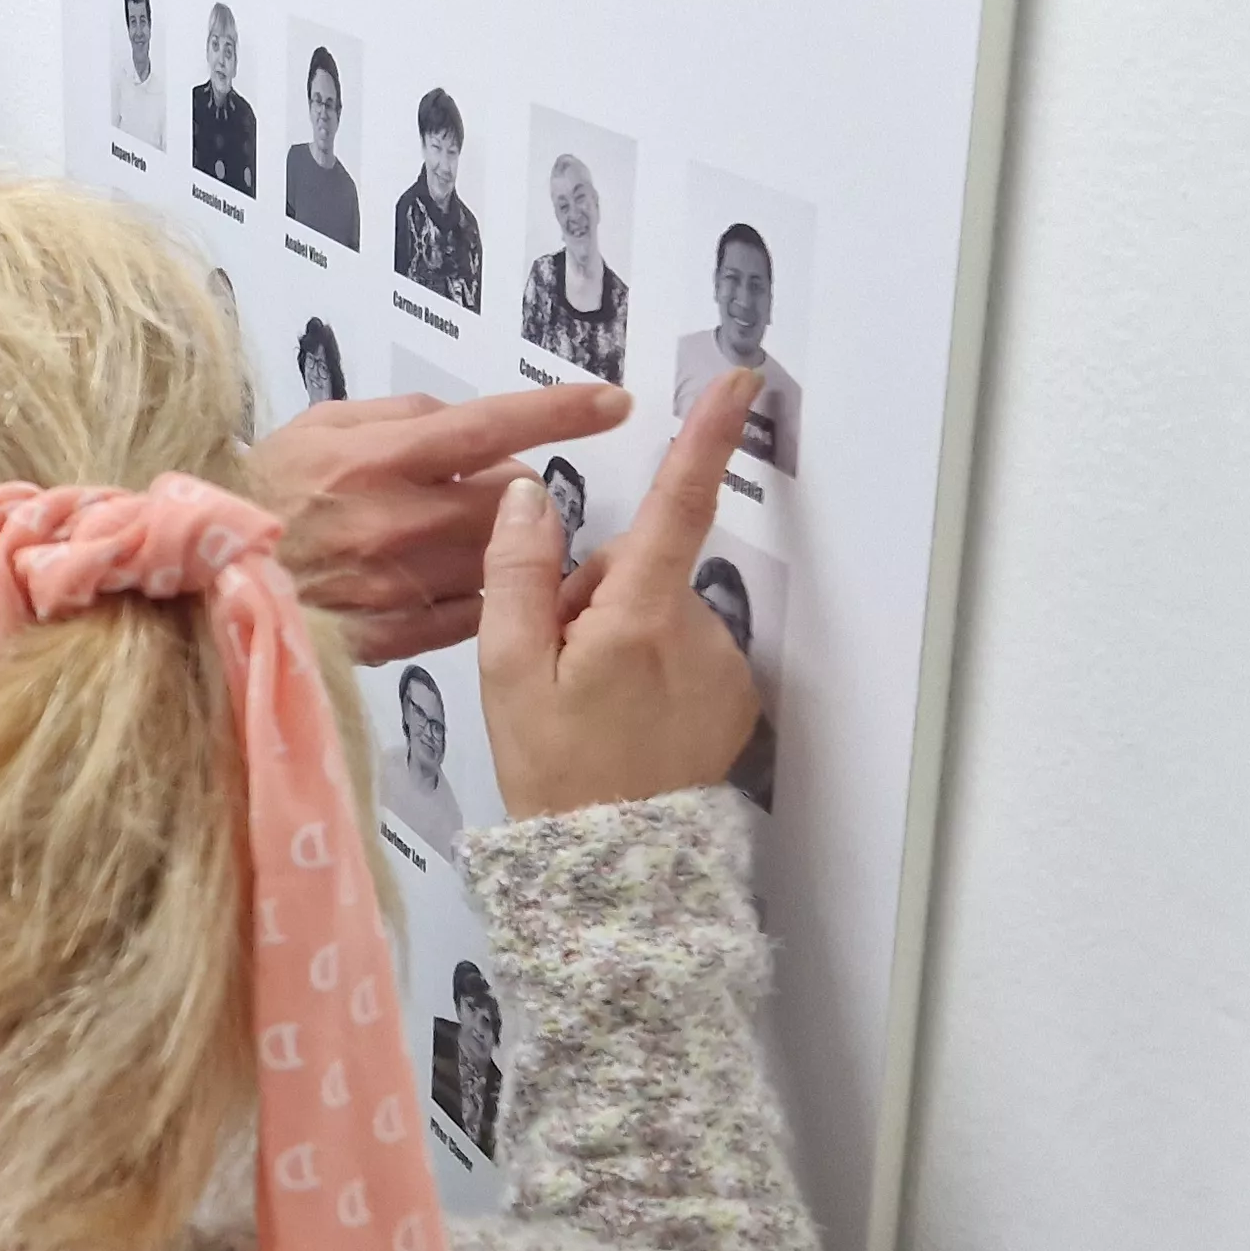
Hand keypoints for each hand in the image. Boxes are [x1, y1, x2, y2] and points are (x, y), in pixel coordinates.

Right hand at [250, 384, 630, 661]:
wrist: (200, 577)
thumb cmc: (264, 488)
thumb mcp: (321, 423)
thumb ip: (401, 415)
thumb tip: (472, 424)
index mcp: (380, 458)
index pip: (492, 427)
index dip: (561, 413)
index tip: (616, 403)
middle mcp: (397, 522)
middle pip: (508, 501)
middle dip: (514, 490)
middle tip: (483, 487)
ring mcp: (398, 586)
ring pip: (497, 561)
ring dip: (499, 546)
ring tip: (457, 536)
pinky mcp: (392, 637)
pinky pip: (470, 615)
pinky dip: (476, 595)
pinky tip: (446, 581)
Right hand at [478, 370, 764, 819]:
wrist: (614, 868)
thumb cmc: (553, 771)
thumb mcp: (509, 672)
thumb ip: (517, 574)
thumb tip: (529, 496)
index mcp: (638, 618)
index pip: (677, 506)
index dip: (707, 437)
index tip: (740, 382)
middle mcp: (696, 634)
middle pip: (639, 567)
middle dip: (595, 596)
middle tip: (555, 666)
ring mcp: (722, 667)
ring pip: (657, 611)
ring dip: (620, 635)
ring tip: (586, 702)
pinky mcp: (733, 697)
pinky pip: (682, 651)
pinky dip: (648, 668)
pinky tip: (622, 717)